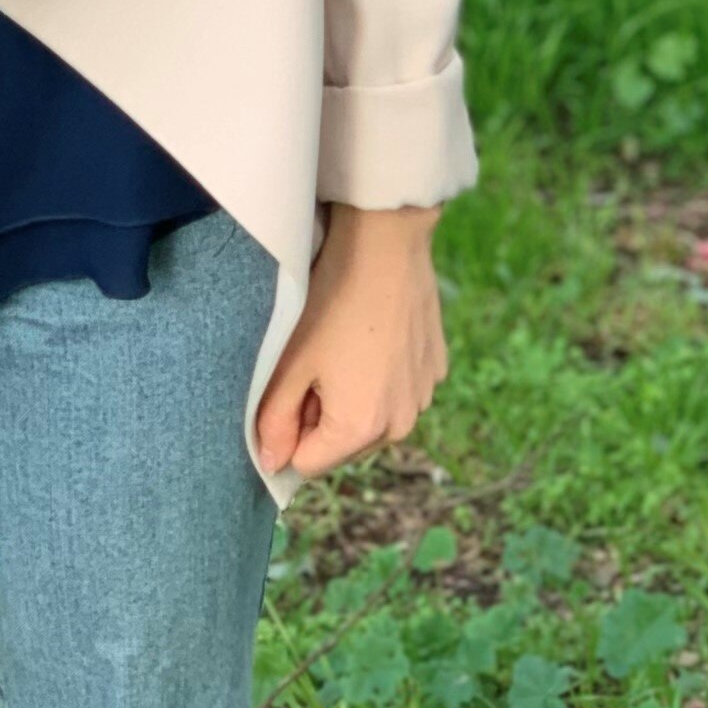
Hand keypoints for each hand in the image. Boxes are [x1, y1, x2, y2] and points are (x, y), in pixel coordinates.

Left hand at [252, 201, 445, 481]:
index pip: (308, 464)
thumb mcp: (289, 362)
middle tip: (312, 362)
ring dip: (351, 398)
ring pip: (372, 419)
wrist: (386, 243)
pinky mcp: (435, 369)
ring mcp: (423, 396)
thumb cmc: (331, 301)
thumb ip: (275, 420)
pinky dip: (379, 376)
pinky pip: (397, 391)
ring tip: (341, 347)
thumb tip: (272, 463)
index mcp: (361, 429)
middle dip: (320, 417)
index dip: (287, 432)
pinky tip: (369, 335)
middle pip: (342, 445)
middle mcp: (400, 424)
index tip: (286, 389)